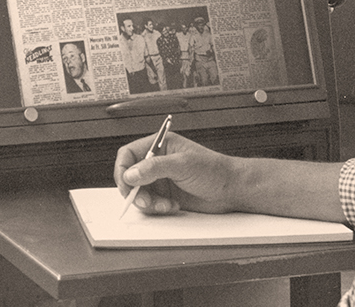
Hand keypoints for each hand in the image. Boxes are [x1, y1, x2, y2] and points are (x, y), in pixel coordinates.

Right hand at [114, 132, 241, 214]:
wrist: (231, 190)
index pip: (128, 154)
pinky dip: (157, 208)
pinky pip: (149, 204)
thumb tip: (130, 174)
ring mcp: (161, 180)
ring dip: (148, 202)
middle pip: (129, 176)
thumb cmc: (214, 170)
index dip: (123, 170)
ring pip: (138, 193)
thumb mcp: (183, 165)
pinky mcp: (165, 195)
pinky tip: (172, 206)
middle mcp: (157, 162)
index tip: (127, 184)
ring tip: (165, 205)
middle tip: (145, 201)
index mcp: (160, 146)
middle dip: (135, 191)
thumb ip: (154, 168)